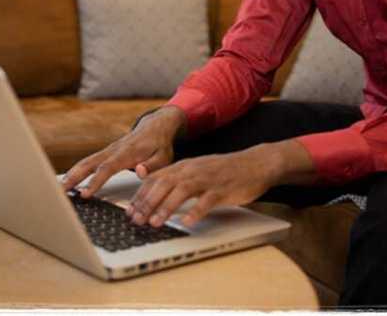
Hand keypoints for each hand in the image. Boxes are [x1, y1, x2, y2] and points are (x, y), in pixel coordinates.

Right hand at [61, 105, 186, 196]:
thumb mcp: (164, 156)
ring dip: (71, 174)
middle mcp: (114, 150)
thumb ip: (153, 165)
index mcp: (127, 153)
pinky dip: (76, 171)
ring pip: (86, 161)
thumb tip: (139, 171)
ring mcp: (108, 151)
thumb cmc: (160, 144)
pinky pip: (88, 161)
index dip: (96, 180)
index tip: (85, 193)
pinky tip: (67, 182)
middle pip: (90, 163)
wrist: (156, 127)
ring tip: (59, 188)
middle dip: (74, 177)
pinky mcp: (105, 153)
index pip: (108, 168)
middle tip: (61, 191)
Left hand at [126, 140, 313, 226]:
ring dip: (166, 207)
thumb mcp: (198, 171)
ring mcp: (208, 179)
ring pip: (182, 191)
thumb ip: (179, 179)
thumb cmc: (226, 171)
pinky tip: (188, 222)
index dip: (140, 195)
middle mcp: (193, 170)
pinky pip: (207, 201)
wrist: (256, 164)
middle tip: (137, 220)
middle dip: (147, 203)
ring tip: (156, 223)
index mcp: (185, 166)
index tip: (130, 212)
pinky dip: (196, 211)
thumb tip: (156, 194)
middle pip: (164, 184)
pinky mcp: (223, 189)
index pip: (156, 179)